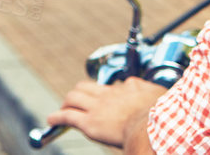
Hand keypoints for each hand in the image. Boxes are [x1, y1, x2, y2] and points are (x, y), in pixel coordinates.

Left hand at [47, 77, 166, 152]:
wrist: (149, 126)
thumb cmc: (158, 113)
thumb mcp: (156, 94)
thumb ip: (145, 88)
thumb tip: (136, 84)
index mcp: (126, 88)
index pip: (110, 86)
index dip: (103, 94)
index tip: (103, 100)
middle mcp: (108, 94)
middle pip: (85, 87)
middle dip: (78, 93)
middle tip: (75, 101)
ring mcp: (97, 107)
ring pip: (73, 97)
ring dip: (66, 102)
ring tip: (62, 108)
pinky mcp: (89, 122)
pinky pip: (67, 116)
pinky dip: (57, 117)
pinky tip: (51, 120)